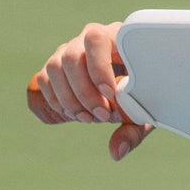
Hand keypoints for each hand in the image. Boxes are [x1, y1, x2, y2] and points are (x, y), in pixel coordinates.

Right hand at [28, 21, 151, 159]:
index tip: (110, 94)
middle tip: (102, 116)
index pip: (96, 39)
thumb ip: (133, 132)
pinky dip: (56, 100)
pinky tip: (74, 114)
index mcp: (115, 37)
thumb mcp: (145, 111)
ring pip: (54, 67)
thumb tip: (116, 152)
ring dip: (68, 98)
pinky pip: (44, 78)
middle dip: (84, 91)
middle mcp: (88, 40)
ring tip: (88, 118)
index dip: (98, 67)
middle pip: (71, 56)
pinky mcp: (57, 67)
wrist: (131, 84)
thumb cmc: (144, 92)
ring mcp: (69, 51)